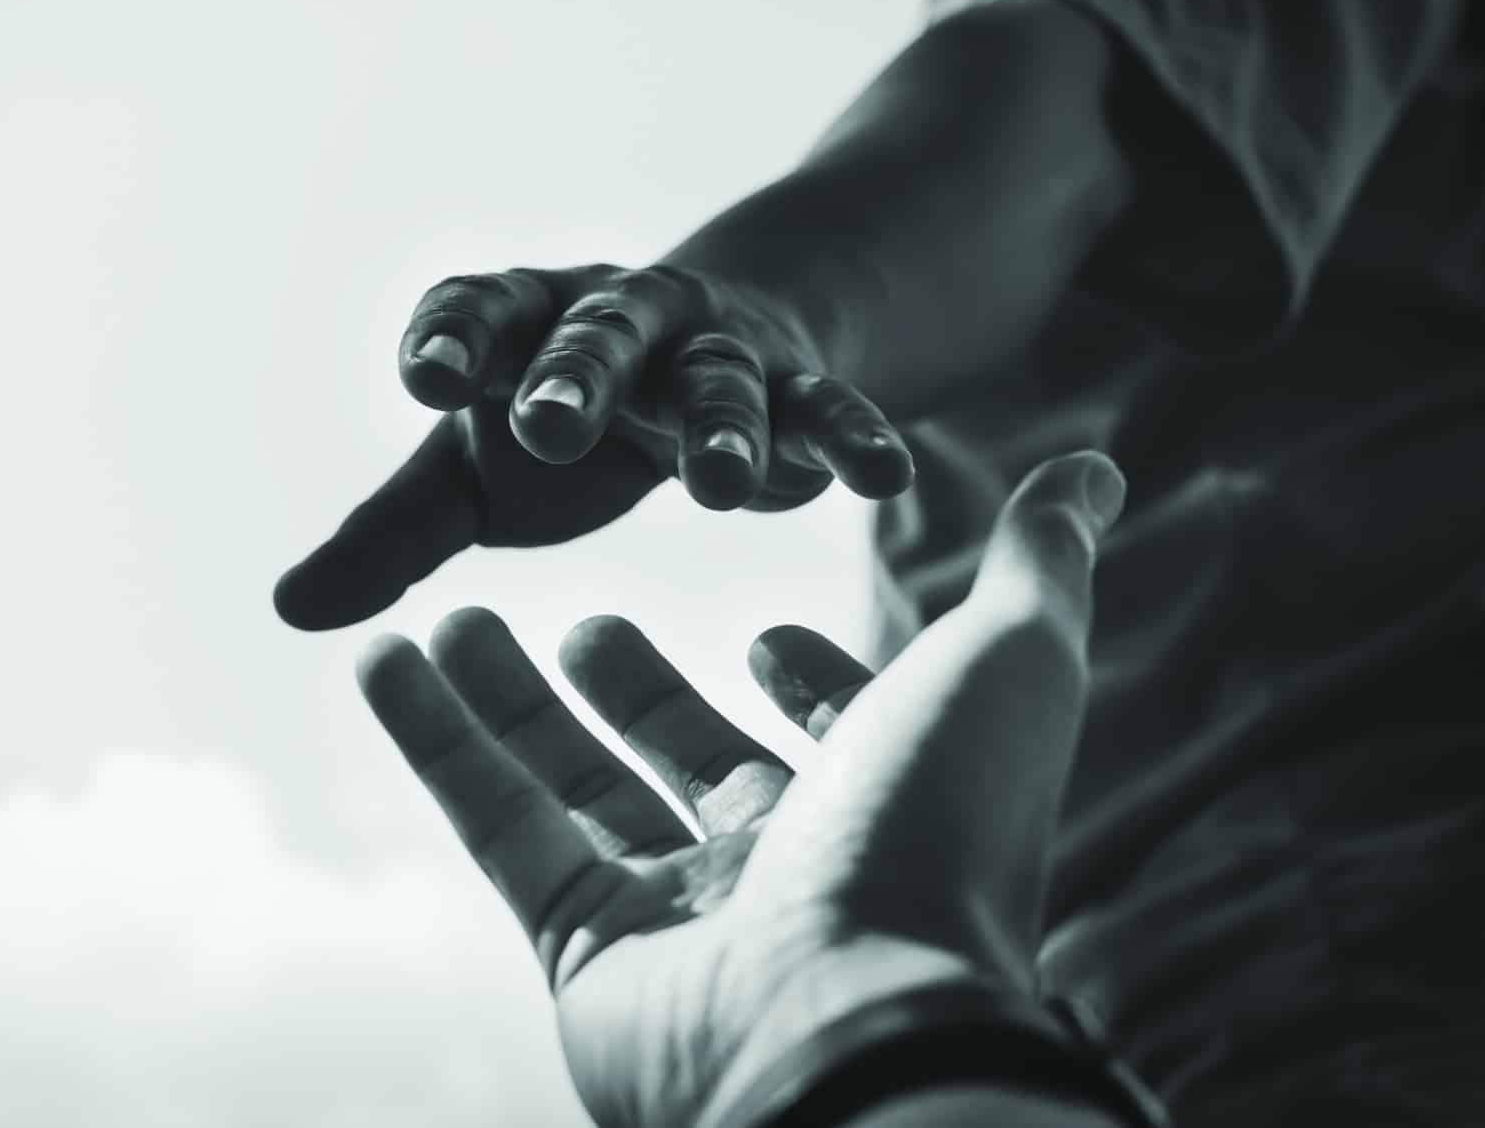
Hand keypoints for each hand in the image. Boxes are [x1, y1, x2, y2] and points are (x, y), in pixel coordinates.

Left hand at [275, 263, 914, 629]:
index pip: (479, 313)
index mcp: (521, 329)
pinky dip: (850, 434)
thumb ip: (390, 536)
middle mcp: (616, 323)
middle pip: (595, 336)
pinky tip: (882, 473)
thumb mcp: (473, 474)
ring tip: (722, 488)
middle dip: (575, 375)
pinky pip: (824, 408)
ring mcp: (712, 349)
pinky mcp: (794, 384)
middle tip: (546, 424)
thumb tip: (287, 612)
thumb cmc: (562, 418)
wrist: (711, 342)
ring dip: (723, 423)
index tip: (424, 376)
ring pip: (720, 376)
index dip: (452, 336)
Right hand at [358, 451, 1124, 1127]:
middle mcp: (787, 867)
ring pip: (577, 789)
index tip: (762, 634)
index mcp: (888, 805)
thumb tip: (1098, 464)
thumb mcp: (1008, 663)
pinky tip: (385, 655)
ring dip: (512, 702)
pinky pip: (499, 826)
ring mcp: (679, 916)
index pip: (841, 738)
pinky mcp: (582, 950)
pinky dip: (437, 740)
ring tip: (455, 614)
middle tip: (589, 623)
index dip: (811, 686)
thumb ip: (1039, 563)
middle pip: (695, 762)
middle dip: (641, 693)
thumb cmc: (940, 833)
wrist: (847, 1019)